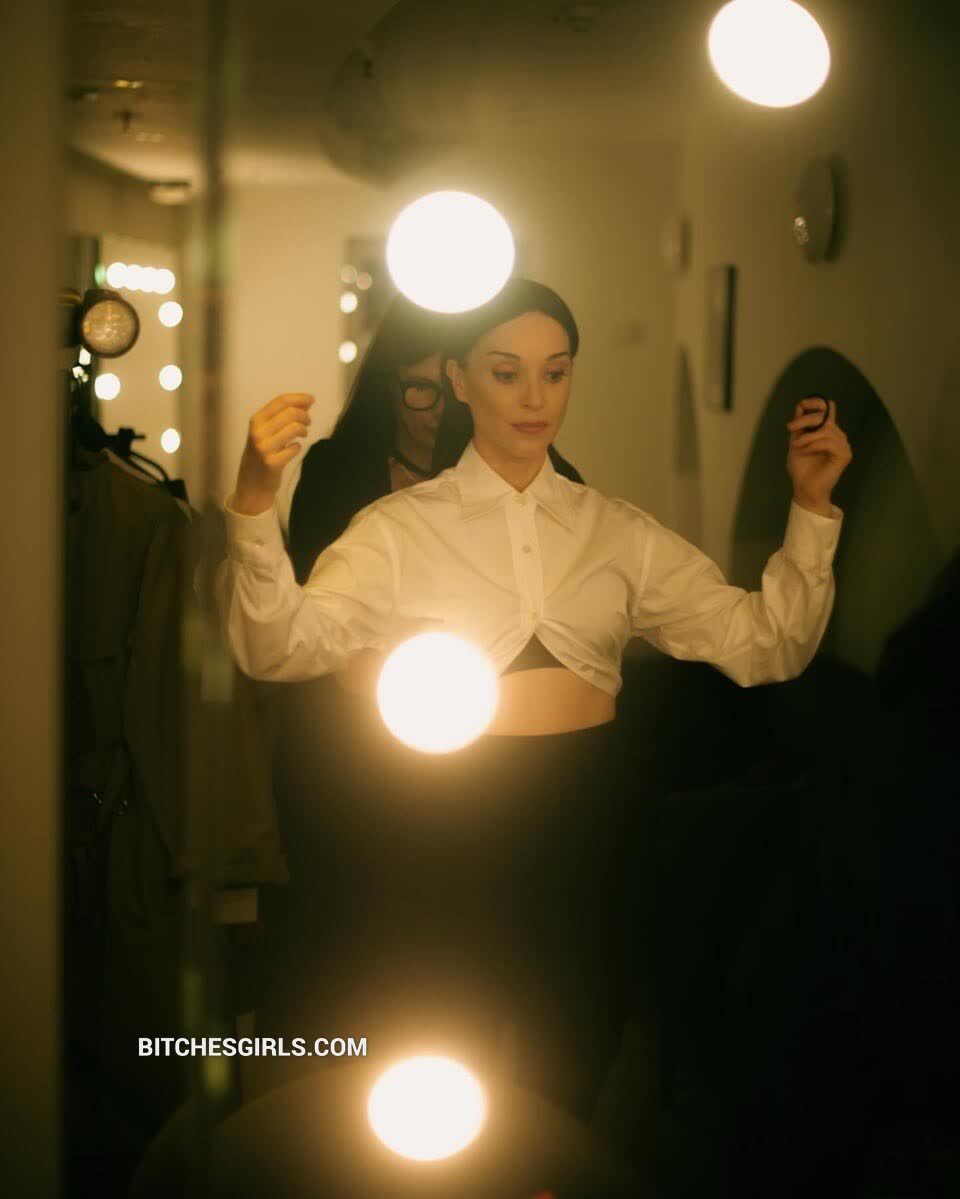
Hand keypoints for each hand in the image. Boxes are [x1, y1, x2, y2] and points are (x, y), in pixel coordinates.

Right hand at [233, 393, 313, 514]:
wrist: (251, 482)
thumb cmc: (262, 453)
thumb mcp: (266, 430)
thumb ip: (283, 416)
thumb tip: (306, 402)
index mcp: (256, 420)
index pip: (281, 401)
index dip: (299, 398)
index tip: (311, 399)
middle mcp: (258, 432)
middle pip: (290, 413)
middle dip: (304, 416)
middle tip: (308, 422)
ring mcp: (264, 448)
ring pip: (294, 428)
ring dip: (303, 430)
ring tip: (303, 434)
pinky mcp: (272, 463)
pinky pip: (294, 448)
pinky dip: (297, 447)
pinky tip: (293, 449)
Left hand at [786, 397, 851, 514]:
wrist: (804, 488)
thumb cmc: (801, 468)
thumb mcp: (797, 442)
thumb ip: (800, 426)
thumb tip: (801, 406)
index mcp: (827, 431)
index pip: (828, 408)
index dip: (817, 402)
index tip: (802, 405)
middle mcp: (837, 435)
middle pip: (824, 417)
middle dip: (805, 420)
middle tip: (790, 428)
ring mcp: (843, 445)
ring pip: (826, 430)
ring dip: (808, 436)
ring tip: (796, 445)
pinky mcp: (844, 455)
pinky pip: (829, 442)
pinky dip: (814, 445)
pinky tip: (805, 451)